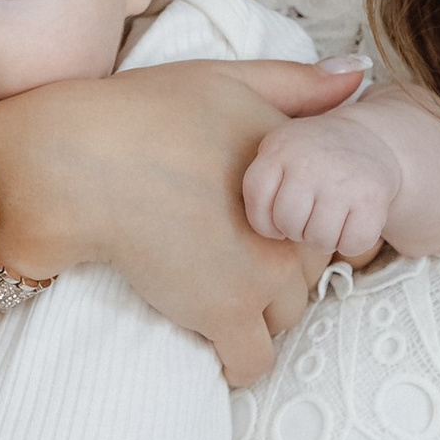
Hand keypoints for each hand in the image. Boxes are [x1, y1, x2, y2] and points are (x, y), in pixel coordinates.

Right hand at [0, 57, 360, 385]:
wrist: (81, 163)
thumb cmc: (140, 114)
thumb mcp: (226, 78)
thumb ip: (296, 84)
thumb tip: (358, 76)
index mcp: (294, 173)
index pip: (320, 220)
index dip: (287, 230)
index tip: (253, 230)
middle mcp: (290, 225)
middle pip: (306, 272)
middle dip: (275, 273)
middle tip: (227, 261)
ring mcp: (261, 273)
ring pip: (286, 317)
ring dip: (258, 314)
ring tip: (214, 294)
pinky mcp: (224, 313)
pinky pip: (254, 362)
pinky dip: (238, 361)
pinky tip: (214, 344)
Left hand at [242, 105, 401, 264]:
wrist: (370, 140)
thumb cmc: (313, 159)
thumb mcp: (280, 151)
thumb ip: (261, 182)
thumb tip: (249, 233)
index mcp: (280, 147)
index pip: (256, 199)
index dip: (264, 220)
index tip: (277, 217)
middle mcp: (310, 161)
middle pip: (288, 223)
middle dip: (296, 229)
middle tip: (309, 215)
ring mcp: (343, 179)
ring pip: (319, 239)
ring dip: (323, 238)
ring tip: (329, 217)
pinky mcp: (373, 198)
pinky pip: (351, 244)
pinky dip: (351, 242)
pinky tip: (351, 220)